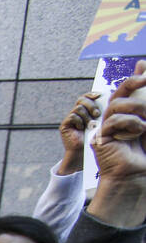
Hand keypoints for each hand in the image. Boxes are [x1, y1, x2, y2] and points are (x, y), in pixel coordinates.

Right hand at [58, 91, 100, 166]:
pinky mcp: (65, 125)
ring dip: (86, 116)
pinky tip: (82, 128)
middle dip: (91, 105)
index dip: (92, 94)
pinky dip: (79, 121)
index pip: (87, 96)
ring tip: (90, 124)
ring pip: (78, 108)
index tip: (100, 95)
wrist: (85, 153)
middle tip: (97, 114)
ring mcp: (70, 119)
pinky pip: (72, 116)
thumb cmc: (96, 139)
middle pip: (82, 99)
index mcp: (86, 111)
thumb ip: (103, 111)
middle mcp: (77, 113)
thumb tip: (109, 99)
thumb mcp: (102, 122)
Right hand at [91, 60, 145, 184]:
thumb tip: (145, 73)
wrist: (136, 174)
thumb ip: (145, 104)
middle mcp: (115, 119)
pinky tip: (136, 133)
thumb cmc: (145, 152)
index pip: (127, 91)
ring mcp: (106, 128)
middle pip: (119, 93)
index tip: (145, 67)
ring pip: (116, 105)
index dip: (135, 78)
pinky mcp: (100, 138)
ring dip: (135, 109)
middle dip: (132, 82)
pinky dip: (128, 124)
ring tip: (144, 124)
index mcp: (126, 115)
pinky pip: (113, 121)